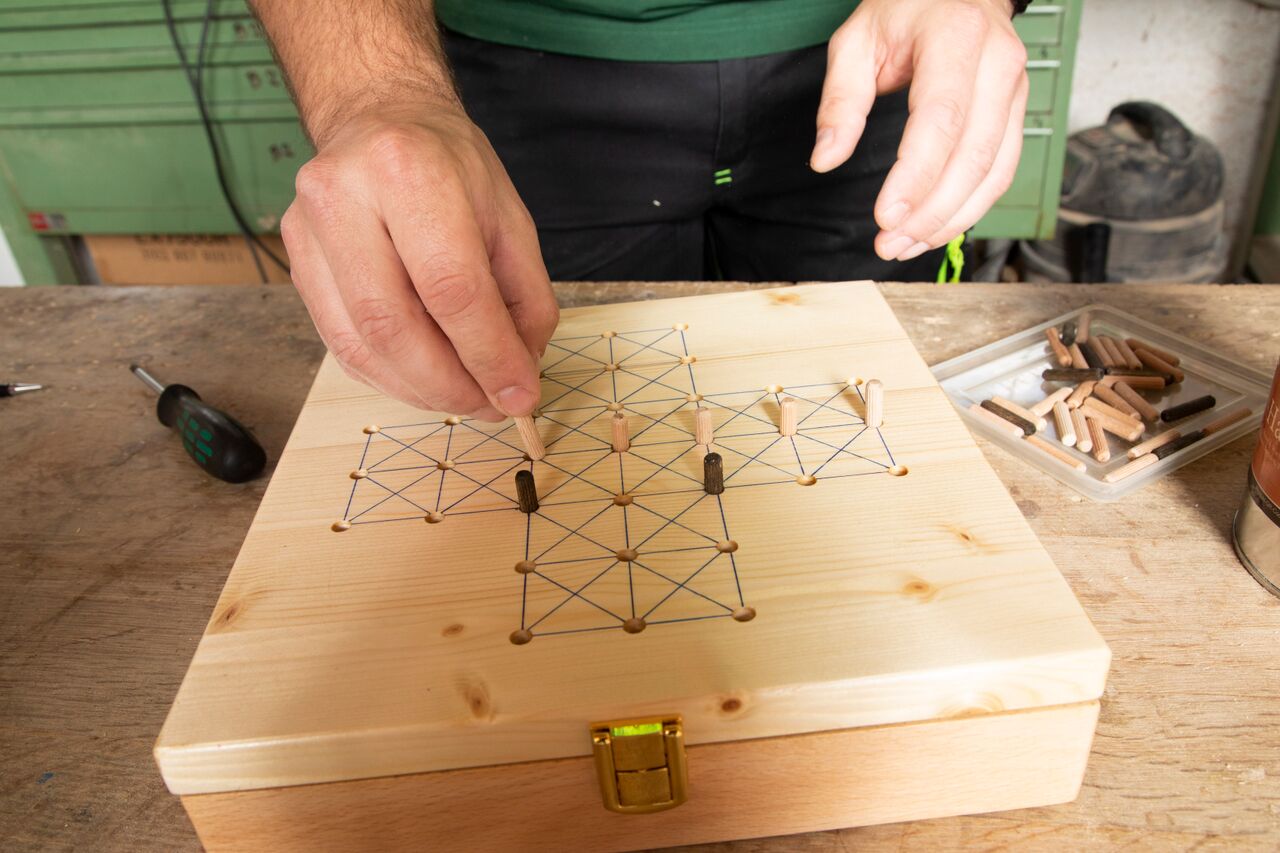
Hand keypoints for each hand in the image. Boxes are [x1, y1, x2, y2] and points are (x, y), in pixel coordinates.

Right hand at [282, 104, 557, 420]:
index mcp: (409, 171)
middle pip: (394, 326)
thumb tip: (518, 377)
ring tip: (463, 397)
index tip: (519, 394)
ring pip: (359, 345)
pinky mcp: (295, 260)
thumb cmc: (449, 168)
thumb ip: (524, 299)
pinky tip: (424, 380)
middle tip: (489, 404)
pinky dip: (389, 376)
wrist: (379, 118)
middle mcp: (344, 196)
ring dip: (418, 389)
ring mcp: (307, 229)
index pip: (452, 288)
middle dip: (449, 384)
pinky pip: (340, 344)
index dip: (488, 355)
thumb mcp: (510, 218)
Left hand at [811, 0, 1028, 261]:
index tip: (885, 217)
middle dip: (930, 212)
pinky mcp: (1018, 111)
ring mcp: (1015, 89)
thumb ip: (840, 100)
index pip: (940, 121)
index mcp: (956, 39)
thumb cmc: (907, 8)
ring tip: (906, 245)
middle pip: (972, 156)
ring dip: (950, 220)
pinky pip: (1002, 171)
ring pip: (994, 172)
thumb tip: (825, 158)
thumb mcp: (857, 40)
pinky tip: (935, 228)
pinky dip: (970, 208)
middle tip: (889, 242)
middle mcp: (997, 64)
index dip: (915, 177)